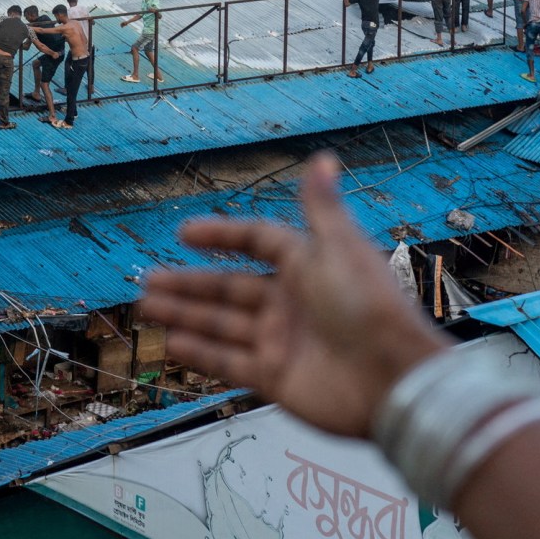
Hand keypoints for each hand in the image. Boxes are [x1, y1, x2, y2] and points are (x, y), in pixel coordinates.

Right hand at [137, 153, 447, 437]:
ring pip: (221, 325)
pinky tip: (171, 343)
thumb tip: (324, 158)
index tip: (184, 233)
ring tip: (146, 306)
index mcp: (307, 268)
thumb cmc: (370, 307)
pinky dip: (200, 354)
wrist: (393, 380)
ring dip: (184, 314)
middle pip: (228, 288)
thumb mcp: (340, 248)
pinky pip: (229, 364)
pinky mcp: (276, 379)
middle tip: (148, 278)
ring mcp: (281, 342)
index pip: (257, 244)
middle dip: (188, 283)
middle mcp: (290, 303)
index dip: (222, 237)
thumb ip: (322, 207)